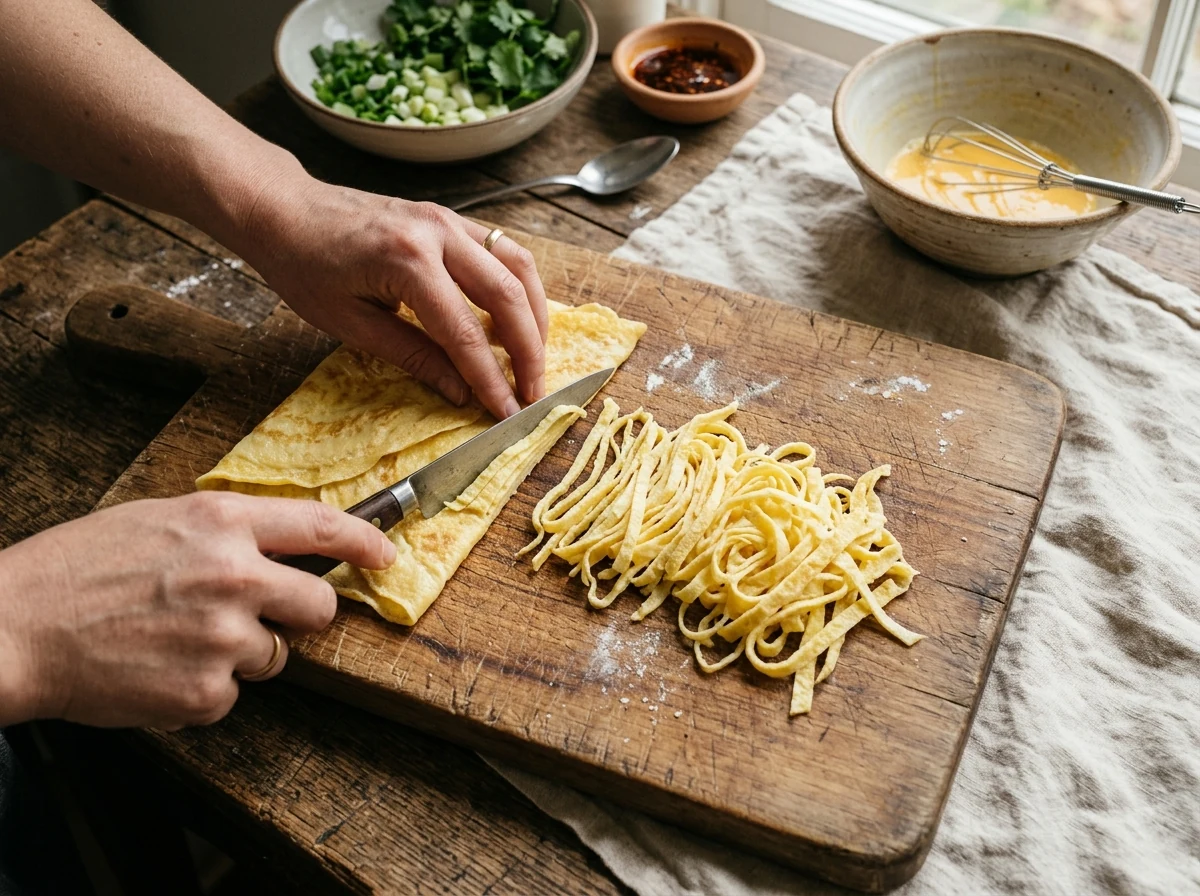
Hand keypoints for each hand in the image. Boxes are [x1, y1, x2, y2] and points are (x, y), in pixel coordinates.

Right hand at [0, 492, 394, 729]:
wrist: (15, 628)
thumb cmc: (77, 569)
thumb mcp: (159, 520)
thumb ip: (226, 531)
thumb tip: (282, 544)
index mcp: (222, 524)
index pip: (321, 525)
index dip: (365, 541)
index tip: (385, 554)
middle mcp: (235, 576)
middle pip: (320, 606)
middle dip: (300, 614)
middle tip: (261, 616)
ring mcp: (224, 637)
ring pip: (275, 656)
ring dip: (241, 654)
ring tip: (178, 640)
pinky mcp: (207, 691)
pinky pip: (232, 694)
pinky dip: (204, 688)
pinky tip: (160, 668)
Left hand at [240, 172, 548, 419]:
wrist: (284, 210)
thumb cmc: (304, 267)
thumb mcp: (351, 324)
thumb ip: (414, 356)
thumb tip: (461, 391)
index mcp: (406, 262)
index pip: (465, 333)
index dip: (491, 378)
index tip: (507, 412)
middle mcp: (437, 233)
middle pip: (507, 297)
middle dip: (528, 351)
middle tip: (533, 393)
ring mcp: (448, 219)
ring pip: (518, 267)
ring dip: (535, 316)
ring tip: (533, 358)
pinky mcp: (450, 217)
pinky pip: (503, 249)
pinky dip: (519, 287)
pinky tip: (518, 318)